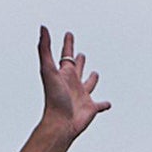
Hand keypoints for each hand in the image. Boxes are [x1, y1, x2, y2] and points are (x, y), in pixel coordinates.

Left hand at [37, 27, 108, 141]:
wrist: (60, 124)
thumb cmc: (53, 99)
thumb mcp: (48, 70)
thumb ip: (45, 48)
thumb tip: (43, 27)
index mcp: (64, 74)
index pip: (66, 55)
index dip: (67, 44)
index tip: (68, 35)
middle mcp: (73, 84)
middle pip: (77, 69)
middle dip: (79, 61)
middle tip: (80, 55)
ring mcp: (82, 96)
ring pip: (89, 85)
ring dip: (92, 79)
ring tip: (95, 74)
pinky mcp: (90, 108)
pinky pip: (99, 105)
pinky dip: (104, 105)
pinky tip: (108, 104)